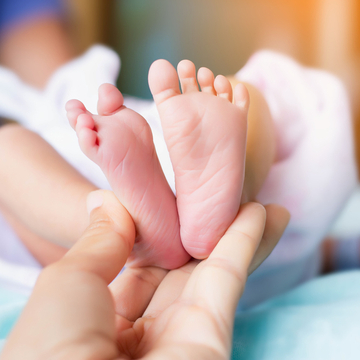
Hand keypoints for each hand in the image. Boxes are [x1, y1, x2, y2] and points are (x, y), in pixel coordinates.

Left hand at [2, 190, 288, 359]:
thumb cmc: (52, 356)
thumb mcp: (66, 286)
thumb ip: (98, 242)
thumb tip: (106, 199)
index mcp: (93, 326)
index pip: (128, 265)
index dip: (146, 228)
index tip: (159, 191)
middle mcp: (137, 335)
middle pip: (172, 268)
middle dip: (189, 229)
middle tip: (205, 191)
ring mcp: (177, 340)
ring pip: (206, 270)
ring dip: (228, 229)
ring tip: (243, 192)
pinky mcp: (211, 342)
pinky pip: (228, 281)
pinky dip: (244, 244)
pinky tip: (259, 213)